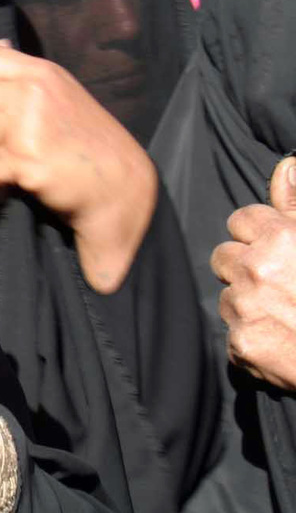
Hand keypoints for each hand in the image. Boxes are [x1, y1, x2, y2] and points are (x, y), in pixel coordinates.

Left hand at [0, 45, 155, 292]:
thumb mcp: (60, 92)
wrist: (121, 187)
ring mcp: (30, 121)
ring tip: (16, 162)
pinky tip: (22, 179)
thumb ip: (23, 76)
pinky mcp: (27, 156)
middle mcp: (33, 89)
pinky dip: (0, 179)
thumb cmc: (86, 142)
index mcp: (39, 71)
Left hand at [215, 157, 295, 390]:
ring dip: (248, 303)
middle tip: (280, 283)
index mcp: (281, 237)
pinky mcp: (243, 344)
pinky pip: (234, 333)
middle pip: (224, 256)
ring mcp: (246, 308)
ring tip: (286, 314)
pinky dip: (253, 338)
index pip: (241, 220)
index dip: (259, 235)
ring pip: (226, 296)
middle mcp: (257, 269)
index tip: (277, 249)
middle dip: (246, 267)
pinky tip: (283, 341)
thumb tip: (287, 167)